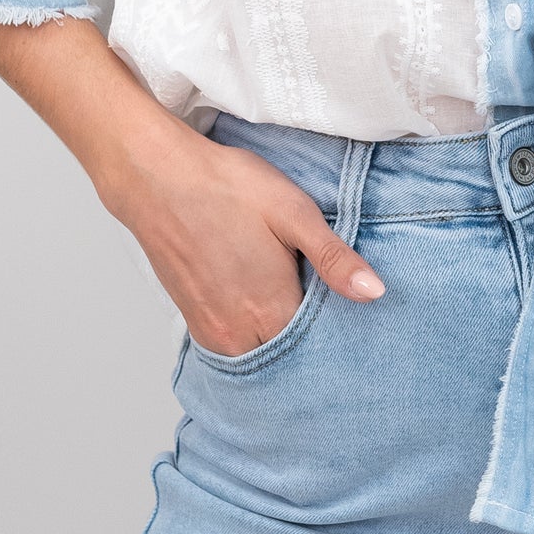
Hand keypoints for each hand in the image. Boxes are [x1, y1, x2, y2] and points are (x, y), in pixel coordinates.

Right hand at [105, 126, 385, 357]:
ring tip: (290, 303)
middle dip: (308, 339)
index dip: (337, 329)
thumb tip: (376, 293)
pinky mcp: (193, 321)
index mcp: (272, 309)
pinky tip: (257, 304)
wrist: (157, 178)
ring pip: (259, 353)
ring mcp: (213, 331)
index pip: (319, 344)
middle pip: (289, 354)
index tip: (346, 312)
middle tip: (319, 304)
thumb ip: (334, 258)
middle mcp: (240, 332)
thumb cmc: (226, 188)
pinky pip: (232, 347)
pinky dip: (250, 334)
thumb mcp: (293, 212)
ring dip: (276, 338)